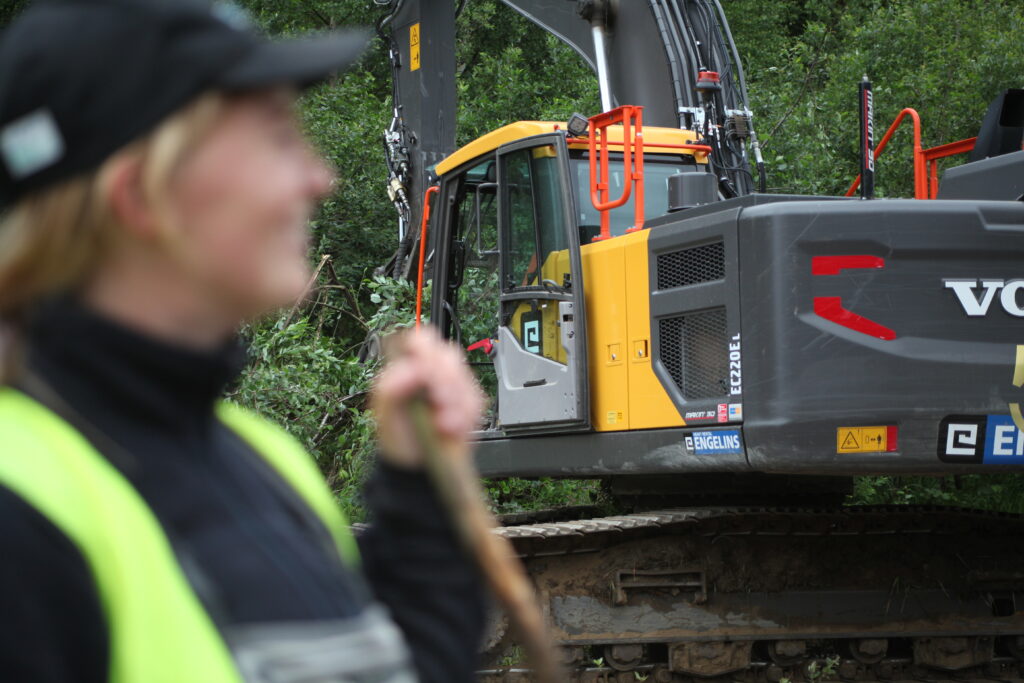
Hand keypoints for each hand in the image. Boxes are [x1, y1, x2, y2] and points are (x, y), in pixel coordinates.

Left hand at [370, 328, 484, 467]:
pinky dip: (465, 417)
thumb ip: (392, 387)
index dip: (427, 352)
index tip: (426, 374)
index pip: (422, 340)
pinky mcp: (469, 405)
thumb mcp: (385, 413)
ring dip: (455, 404)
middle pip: (449, 355)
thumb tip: (412, 368)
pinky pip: (476, 401)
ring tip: (441, 425)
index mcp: (409, 367)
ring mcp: (453, 388)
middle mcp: (432, 373)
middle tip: (437, 402)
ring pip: (466, 378)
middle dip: (446, 380)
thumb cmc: (397, 436)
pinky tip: (451, 429)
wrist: (416, 467)